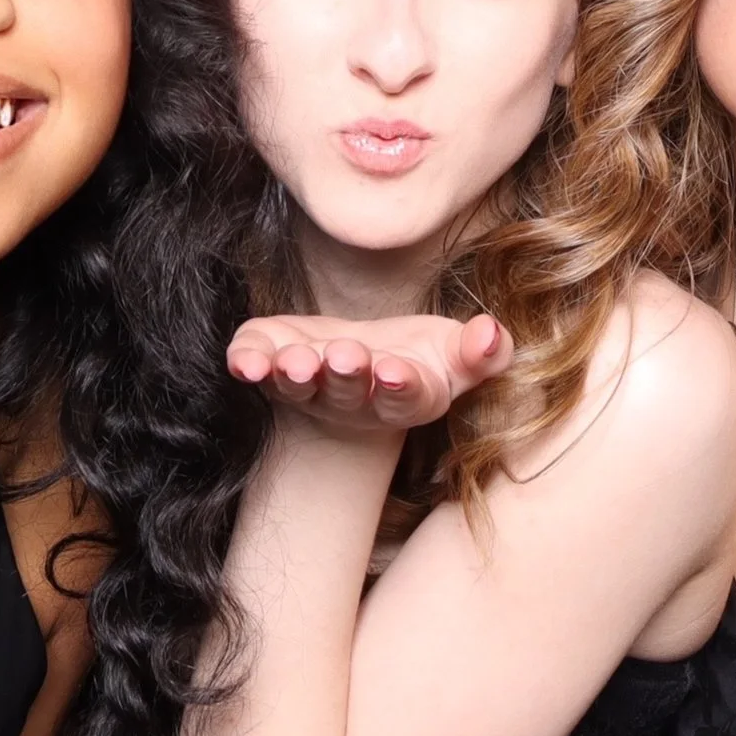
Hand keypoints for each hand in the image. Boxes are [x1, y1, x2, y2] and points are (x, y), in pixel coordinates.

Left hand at [226, 312, 513, 436]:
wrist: (362, 368)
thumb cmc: (418, 358)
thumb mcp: (457, 354)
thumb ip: (482, 350)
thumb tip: (491, 333)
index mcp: (403, 398)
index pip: (402, 399)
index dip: (399, 386)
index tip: (394, 371)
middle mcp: (350, 402)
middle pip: (344, 393)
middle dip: (344, 375)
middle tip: (345, 355)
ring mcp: (307, 387)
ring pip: (296, 385)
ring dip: (293, 373)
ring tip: (296, 360)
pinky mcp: (271, 363)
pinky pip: (254, 365)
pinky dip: (247, 361)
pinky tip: (244, 360)